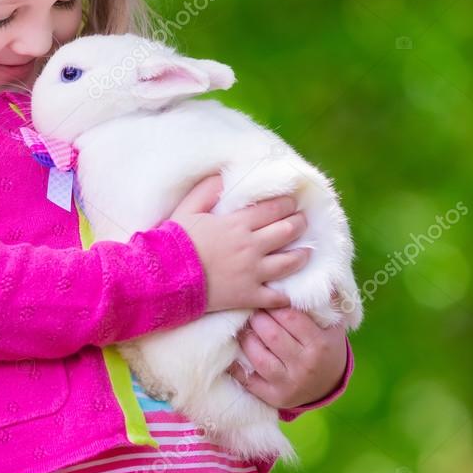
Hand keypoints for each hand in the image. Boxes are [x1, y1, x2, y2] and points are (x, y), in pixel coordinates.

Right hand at [169, 174, 309, 313]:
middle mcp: (251, 246)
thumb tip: (223, 176)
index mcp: (237, 223)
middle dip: (299, 224)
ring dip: (302, 255)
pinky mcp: (249, 296)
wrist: (166, 277)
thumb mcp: (188, 208)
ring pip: (289, 263)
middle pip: (286, 232)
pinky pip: (276, 297)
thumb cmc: (175, 241)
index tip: (293, 203)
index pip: (272, 209)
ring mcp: (252, 273)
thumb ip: (207, 190)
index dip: (287, 204)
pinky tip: (290, 291)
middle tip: (302, 221)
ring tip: (307, 252)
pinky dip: (286, 295)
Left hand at [226, 304, 347, 408]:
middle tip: (250, 307)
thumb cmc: (326, 345)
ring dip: (246, 337)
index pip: (290, 317)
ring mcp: (288, 383)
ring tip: (244, 326)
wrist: (329, 384)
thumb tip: (318, 274)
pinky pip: (249, 380)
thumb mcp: (332, 325)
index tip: (265, 294)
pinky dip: (237, 366)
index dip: (273, 303)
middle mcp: (304, 365)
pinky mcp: (274, 397)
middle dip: (257, 317)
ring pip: (257, 355)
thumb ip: (324, 301)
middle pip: (271, 334)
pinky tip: (233, 352)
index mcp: (319, 344)